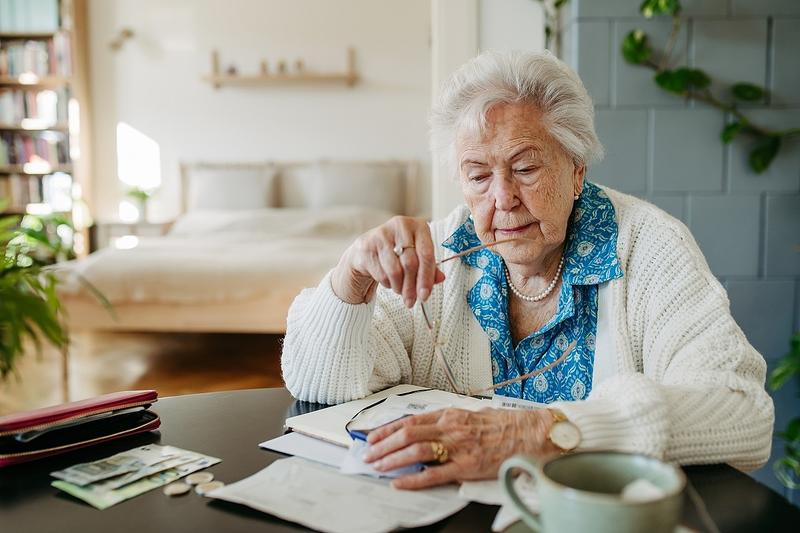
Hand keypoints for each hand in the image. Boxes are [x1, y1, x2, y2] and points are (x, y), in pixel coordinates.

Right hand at [331, 216, 445, 306]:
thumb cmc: (398, 252)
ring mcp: (381, 234)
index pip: (426, 254)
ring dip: (399, 287)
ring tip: (400, 290)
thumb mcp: (417, 256)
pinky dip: (387, 283)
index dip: (426, 277)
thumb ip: (430, 267)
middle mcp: (400, 225)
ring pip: (395, 271)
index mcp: (418, 226)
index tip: (425, 295)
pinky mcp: (367, 246)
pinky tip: (388, 281)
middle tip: (411, 301)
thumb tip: (440, 279)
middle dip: (412, 287)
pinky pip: (381, 274)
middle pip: (411, 264)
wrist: (368, 248)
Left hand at [362, 407, 559, 489]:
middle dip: (383, 445)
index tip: (373, 437)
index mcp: (451, 414)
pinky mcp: (468, 467)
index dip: (388, 429)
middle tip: (368, 454)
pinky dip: (414, 479)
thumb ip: (450, 422)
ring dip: (393, 459)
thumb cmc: (505, 425)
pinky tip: (400, 483)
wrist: (532, 433)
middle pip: (407, 433)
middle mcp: (451, 428)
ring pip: (416, 450)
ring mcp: (459, 447)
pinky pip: (435, 474)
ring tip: (378, 466)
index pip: (410, 420)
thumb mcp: (473, 415)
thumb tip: (428, 429)